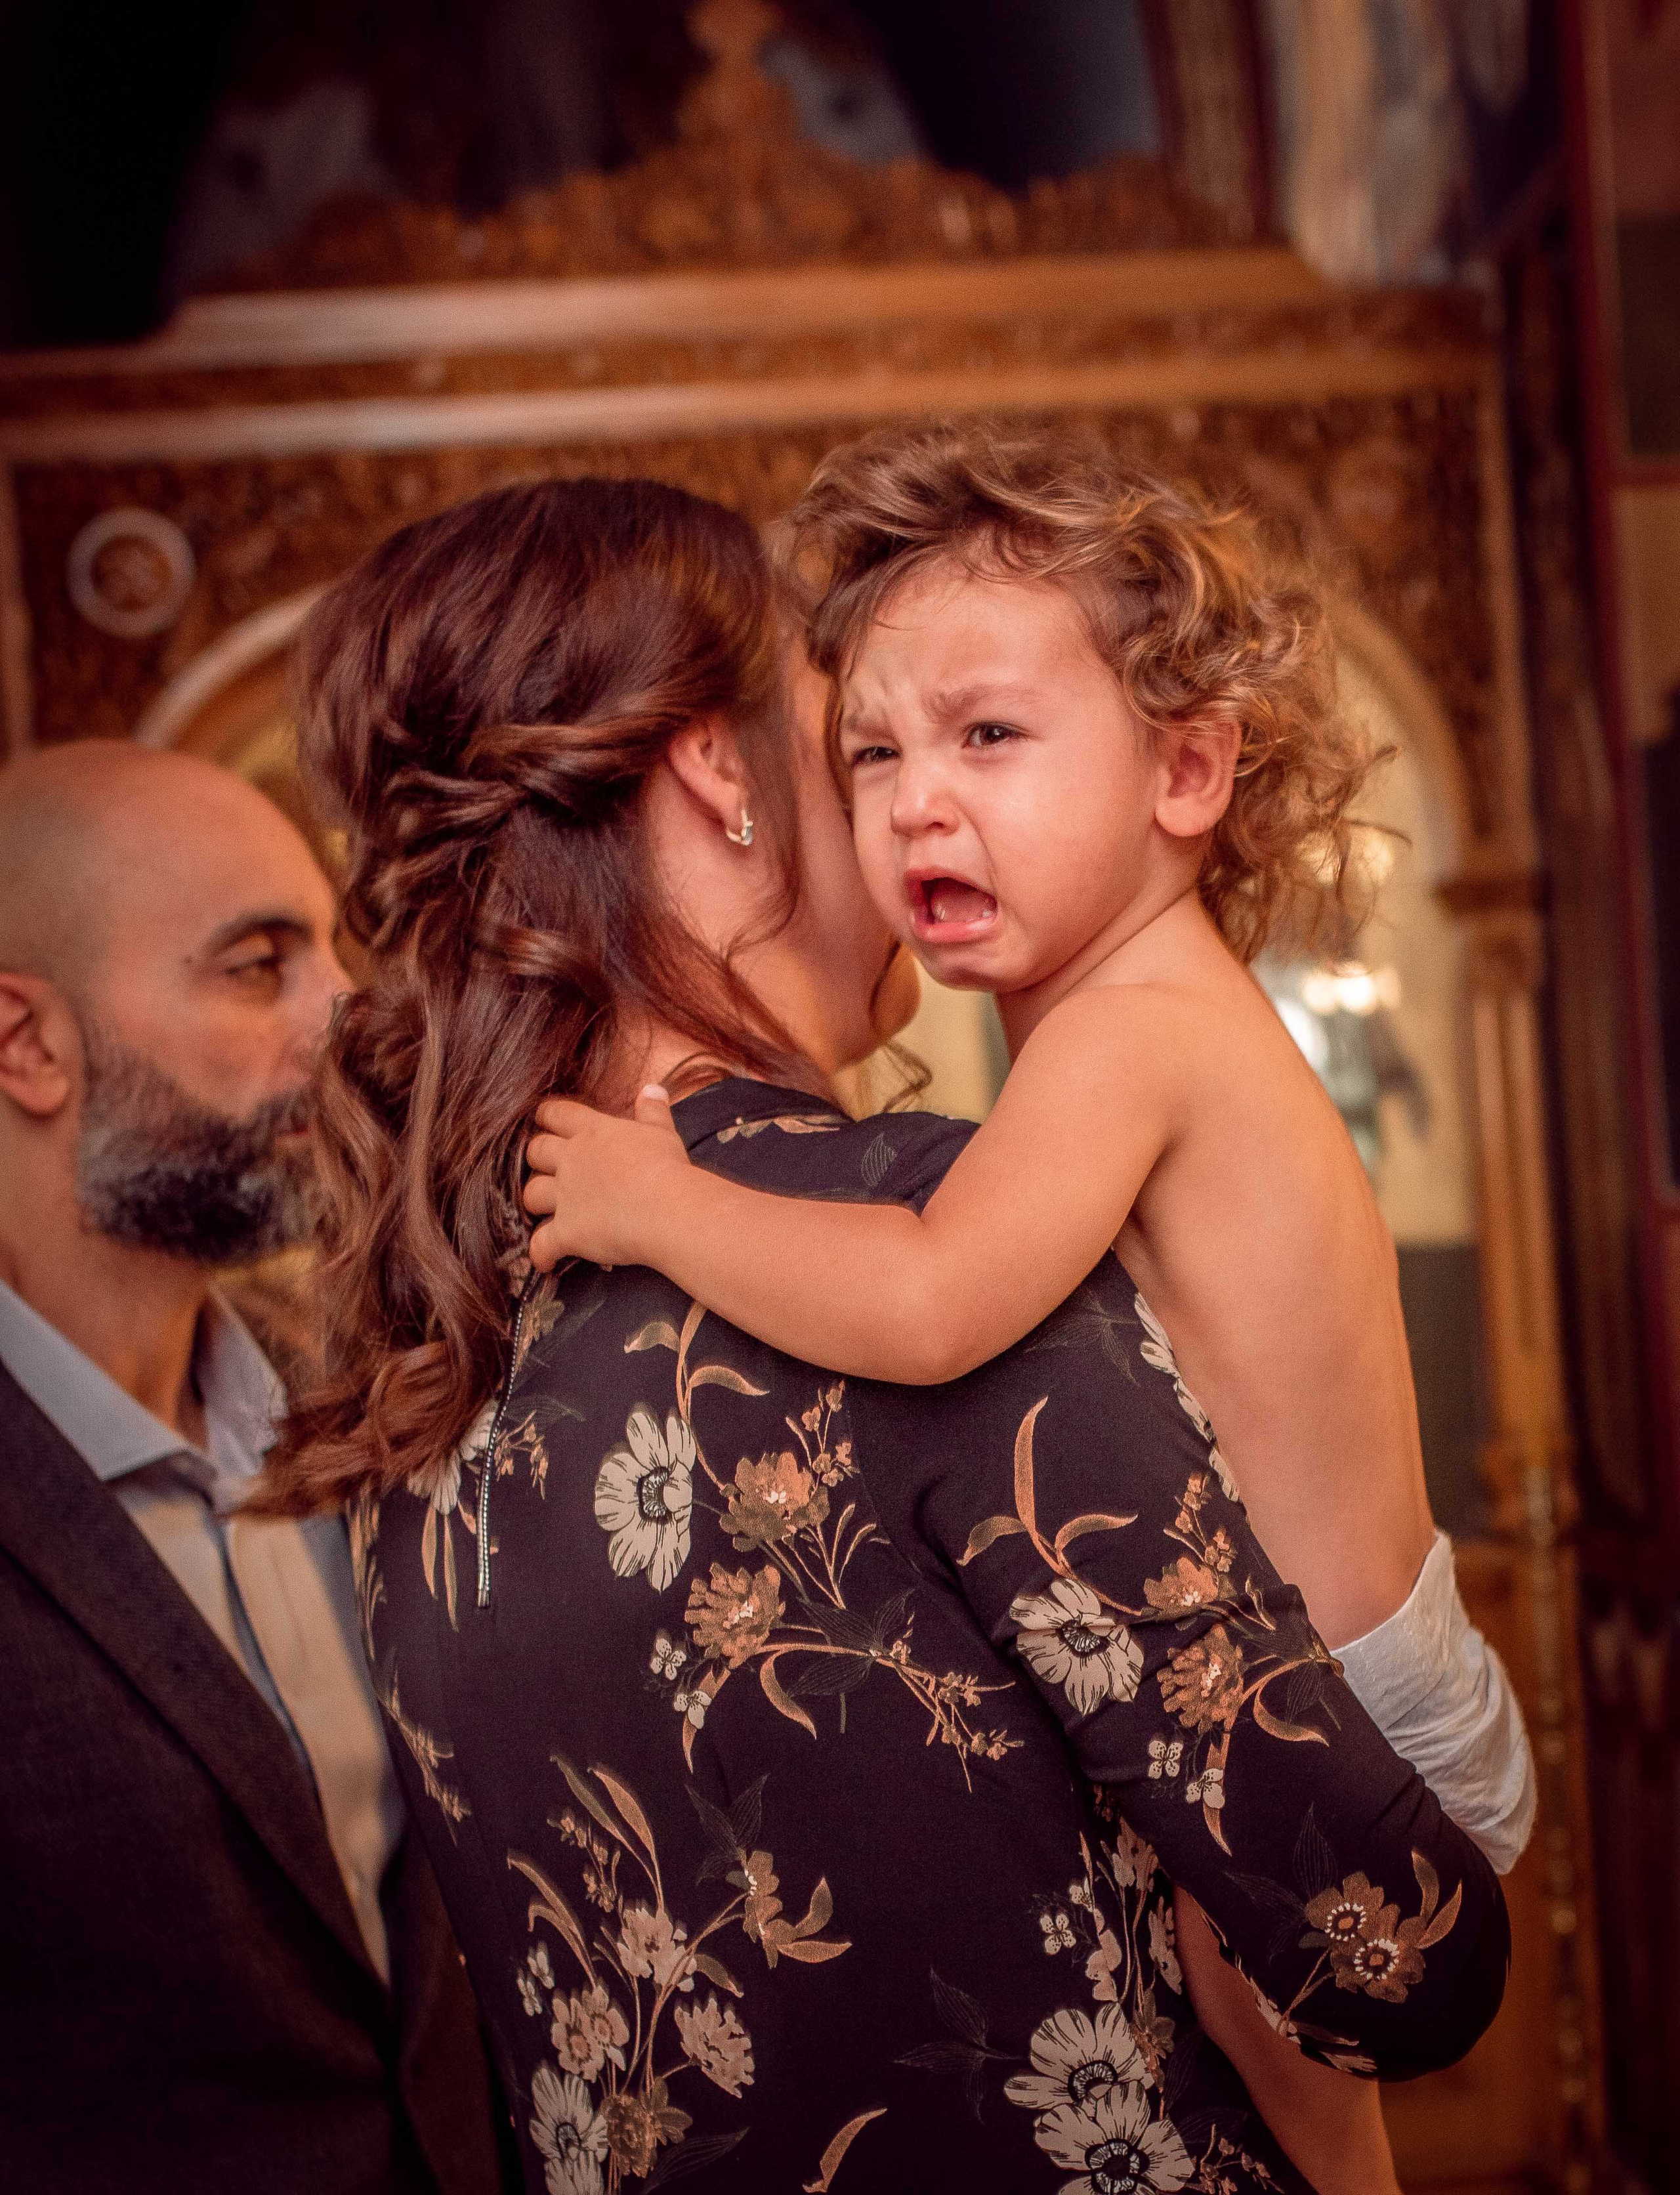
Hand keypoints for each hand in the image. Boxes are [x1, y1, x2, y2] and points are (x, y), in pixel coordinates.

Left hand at [523, 1085, 692, 1272]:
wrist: (666, 1207)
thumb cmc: (667, 1167)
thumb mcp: (662, 1132)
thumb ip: (653, 1110)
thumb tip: (652, 1088)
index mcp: (594, 1132)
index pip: (559, 1113)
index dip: (547, 1115)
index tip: (544, 1118)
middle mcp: (572, 1160)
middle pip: (536, 1151)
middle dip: (536, 1157)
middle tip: (543, 1165)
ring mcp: (565, 1197)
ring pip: (532, 1194)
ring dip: (534, 1201)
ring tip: (541, 1211)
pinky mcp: (567, 1231)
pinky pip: (541, 1244)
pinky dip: (540, 1254)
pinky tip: (545, 1262)